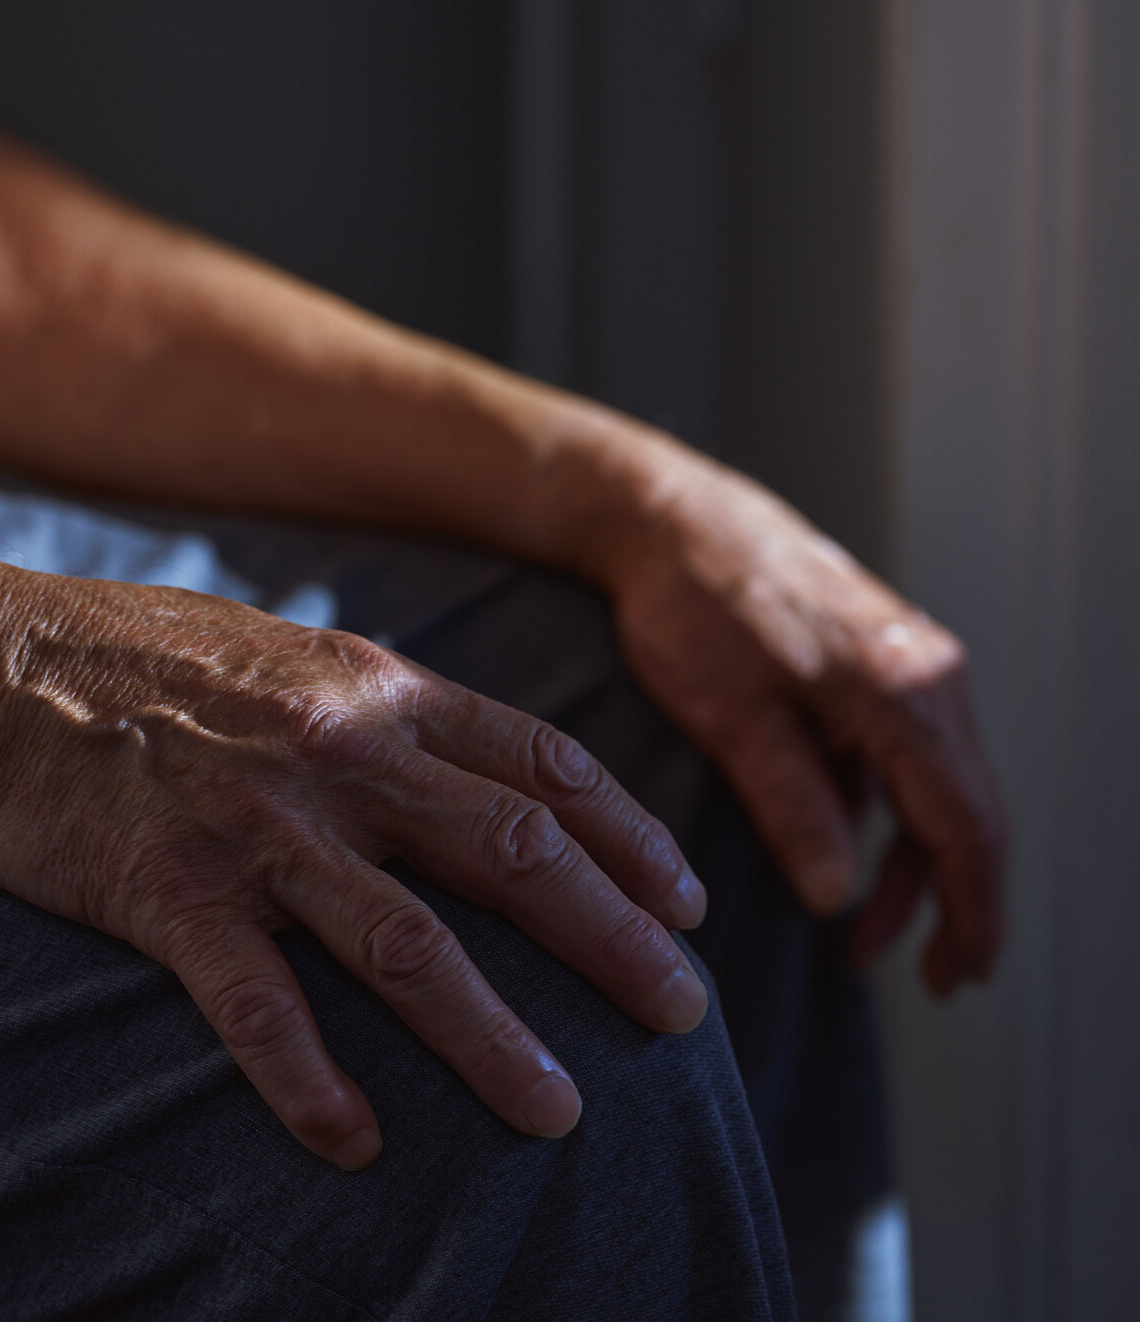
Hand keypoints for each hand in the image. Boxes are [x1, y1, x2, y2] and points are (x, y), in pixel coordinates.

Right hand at [0, 572, 713, 1167]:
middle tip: (684, 1016)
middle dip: (613, 942)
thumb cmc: (134, 656)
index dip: (629, 836)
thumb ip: (373, 704)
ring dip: (494, 1037)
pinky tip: (354, 1142)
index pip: (540, 763)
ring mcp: (256, 827)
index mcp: (373, 691)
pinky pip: (257, 1004)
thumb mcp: (281, 652)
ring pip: (408, 946)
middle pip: (510, 856)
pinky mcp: (169, 891)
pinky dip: (310, 1080)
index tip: (686, 902)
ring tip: (559, 1112)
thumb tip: (457, 752)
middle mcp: (337, 757)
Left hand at [602, 461, 1006, 994]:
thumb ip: (792, 808)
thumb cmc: (691, 605)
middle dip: (946, 902)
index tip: (962, 976)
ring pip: (933, 787)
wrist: (666, 515)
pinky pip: (900, 756)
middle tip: (924, 977)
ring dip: (906, 865)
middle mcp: (928, 673)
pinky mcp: (875, 660)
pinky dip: (882, 814)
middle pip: (965, 812)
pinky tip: (840, 856)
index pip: (966, 827)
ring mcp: (907, 662)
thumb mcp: (731, 719)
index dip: (971, 911)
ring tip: (862, 940)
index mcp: (904, 692)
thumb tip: (836, 898)